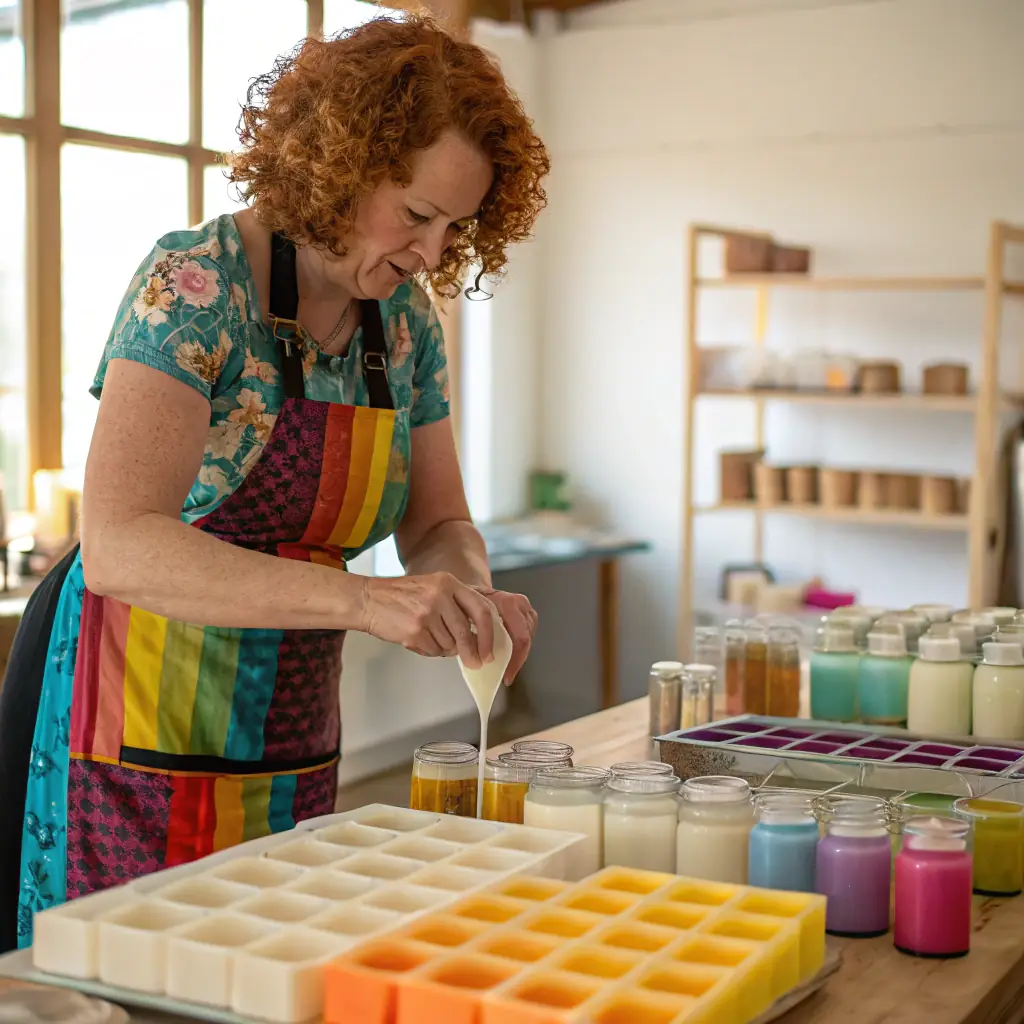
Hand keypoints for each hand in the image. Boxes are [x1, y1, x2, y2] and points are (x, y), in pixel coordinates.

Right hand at [360, 573, 497, 668]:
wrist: (368, 599)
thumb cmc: (401, 595)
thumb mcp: (433, 587)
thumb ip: (456, 604)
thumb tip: (479, 633)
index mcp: (448, 582)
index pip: (481, 609)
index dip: (489, 633)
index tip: (489, 649)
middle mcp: (439, 596)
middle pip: (466, 632)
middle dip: (473, 652)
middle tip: (475, 662)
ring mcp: (426, 614)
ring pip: (449, 645)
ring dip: (445, 648)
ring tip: (429, 637)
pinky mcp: (414, 631)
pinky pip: (433, 651)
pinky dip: (430, 650)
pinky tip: (419, 639)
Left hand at [473, 586, 536, 684]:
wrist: (475, 588)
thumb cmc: (470, 599)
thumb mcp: (467, 612)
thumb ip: (472, 631)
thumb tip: (475, 657)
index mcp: (507, 603)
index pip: (519, 637)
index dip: (514, 660)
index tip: (505, 675)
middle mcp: (520, 603)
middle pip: (526, 639)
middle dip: (517, 660)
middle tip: (507, 675)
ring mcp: (526, 608)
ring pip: (529, 637)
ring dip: (519, 654)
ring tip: (508, 668)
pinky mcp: (528, 613)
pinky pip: (528, 634)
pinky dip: (520, 648)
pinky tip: (511, 656)